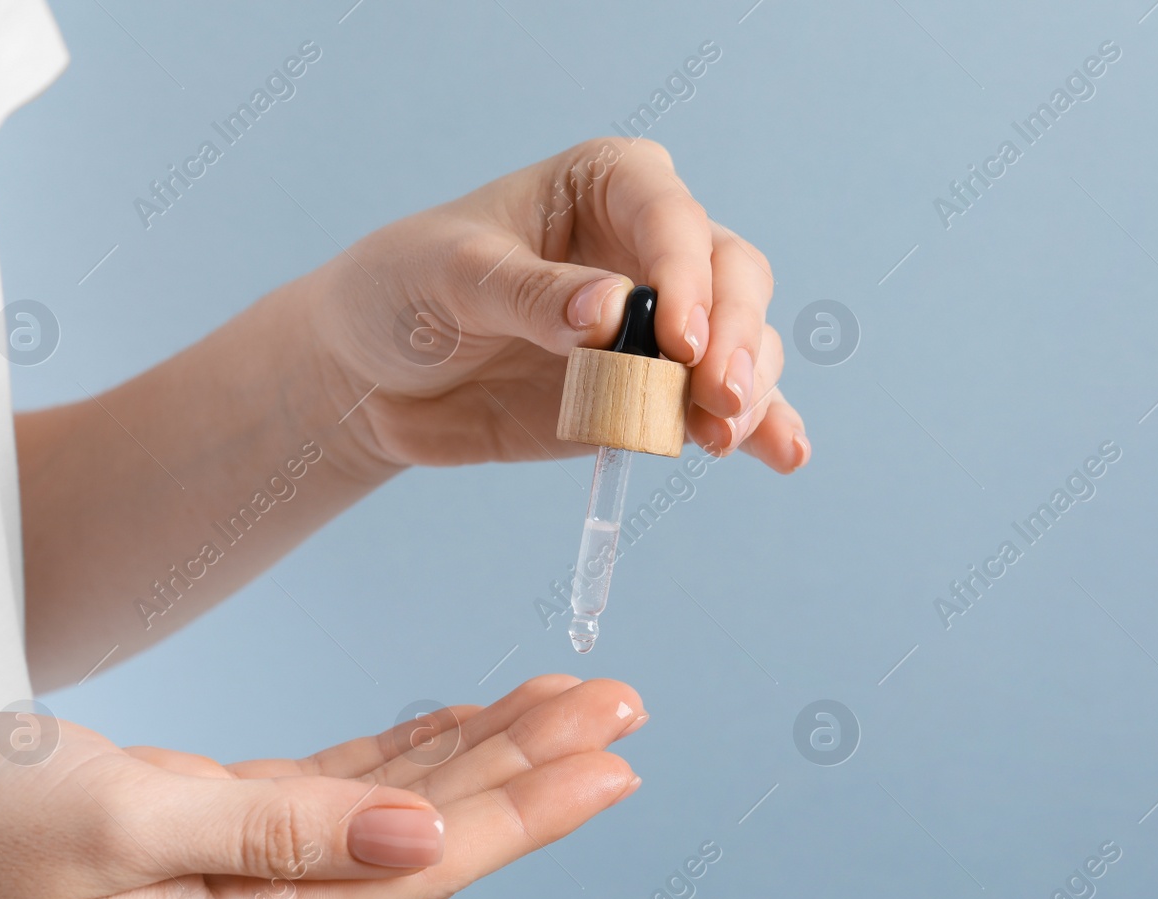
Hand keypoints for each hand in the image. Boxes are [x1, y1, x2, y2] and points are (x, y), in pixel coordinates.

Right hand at [0, 675, 643, 898]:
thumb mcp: (114, 815)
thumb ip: (277, 832)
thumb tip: (422, 843)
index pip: (426, 866)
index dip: (531, 811)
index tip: (613, 761)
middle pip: (432, 834)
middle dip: (533, 767)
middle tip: (619, 708)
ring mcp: (241, 865)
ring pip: (398, 804)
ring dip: (483, 751)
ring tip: (566, 704)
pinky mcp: (216, 819)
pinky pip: (342, 786)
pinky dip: (407, 749)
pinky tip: (456, 723)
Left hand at [305, 138, 808, 472]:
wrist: (373, 377)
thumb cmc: (403, 291)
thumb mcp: (451, 276)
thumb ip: (531, 293)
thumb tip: (612, 313)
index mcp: (606, 185)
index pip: (672, 218)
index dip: (687, 276)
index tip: (676, 341)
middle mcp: (649, 248)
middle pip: (731, 278)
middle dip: (734, 338)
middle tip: (716, 397)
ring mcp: (658, 325)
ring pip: (741, 344)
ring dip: (747, 391)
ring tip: (723, 438)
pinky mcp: (652, 393)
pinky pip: (717, 408)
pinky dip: (758, 429)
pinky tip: (784, 453)